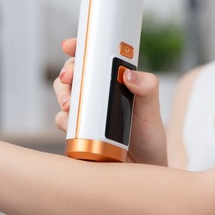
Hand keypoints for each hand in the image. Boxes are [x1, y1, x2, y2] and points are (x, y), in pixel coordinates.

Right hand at [53, 39, 167, 165]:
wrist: (143, 169)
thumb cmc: (149, 136)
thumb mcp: (152, 109)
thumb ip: (147, 87)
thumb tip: (129, 74)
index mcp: (114, 81)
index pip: (94, 58)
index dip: (79, 48)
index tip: (70, 45)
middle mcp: (97, 94)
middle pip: (73, 74)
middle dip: (66, 72)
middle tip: (68, 78)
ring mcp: (86, 112)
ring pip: (64, 95)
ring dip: (62, 96)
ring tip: (71, 106)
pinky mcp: (78, 131)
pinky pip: (63, 121)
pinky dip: (64, 120)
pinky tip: (73, 126)